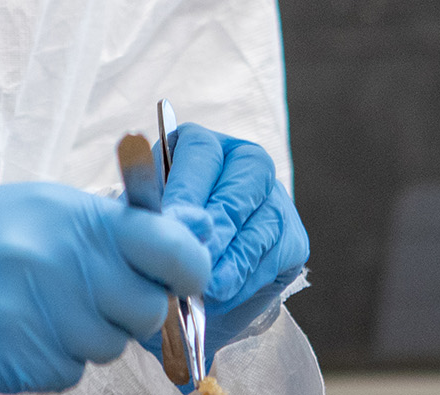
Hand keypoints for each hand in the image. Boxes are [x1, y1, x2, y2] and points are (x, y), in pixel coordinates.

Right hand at [0, 180, 212, 392]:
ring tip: (32, 306)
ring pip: (104, 348)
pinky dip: (46, 361)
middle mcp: (54, 261)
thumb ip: (113, 227)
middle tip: (85, 292)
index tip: (185, 274)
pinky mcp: (5, 360)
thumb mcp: (38, 208)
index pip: (171, 247)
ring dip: (82, 336)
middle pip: (145, 311)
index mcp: (68, 215)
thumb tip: (199, 238)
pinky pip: (63, 375)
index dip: (189, 266)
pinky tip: (9, 331)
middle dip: (126, 310)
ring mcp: (28, 314)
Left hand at [157, 124, 309, 353]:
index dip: (188, 190)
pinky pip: (278, 254)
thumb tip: (168, 228)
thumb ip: (154, 219)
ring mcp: (274, 198)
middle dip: (221, 220)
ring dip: (236, 256)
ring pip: (267, 217)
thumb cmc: (158, 242)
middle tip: (197, 257)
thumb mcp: (146, 224)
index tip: (172, 226)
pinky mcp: (293, 238)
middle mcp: (243, 160)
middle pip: (247, 175)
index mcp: (199, 145)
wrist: (185, 286)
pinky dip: (249, 277)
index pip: (201, 152)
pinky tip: (225, 294)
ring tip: (209, 286)